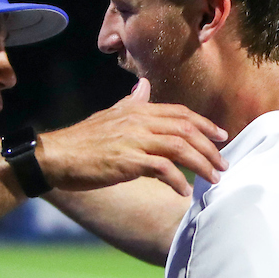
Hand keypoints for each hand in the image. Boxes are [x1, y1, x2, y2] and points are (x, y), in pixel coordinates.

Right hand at [38, 80, 227, 196]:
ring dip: (202, 164)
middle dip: (210, 147)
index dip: (204, 124)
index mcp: (137, 109)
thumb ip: (130, 102)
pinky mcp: (127, 161)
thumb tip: (143, 86)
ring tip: (213, 178)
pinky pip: (162, 168)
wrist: (55, 156)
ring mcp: (134, 140)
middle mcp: (139, 120)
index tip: (221, 137)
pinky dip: (177, 179)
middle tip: (224, 164)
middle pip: (186, 129)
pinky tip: (184, 190)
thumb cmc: (82, 140)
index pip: (180, 113)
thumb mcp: (110, 115)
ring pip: (180, 147)